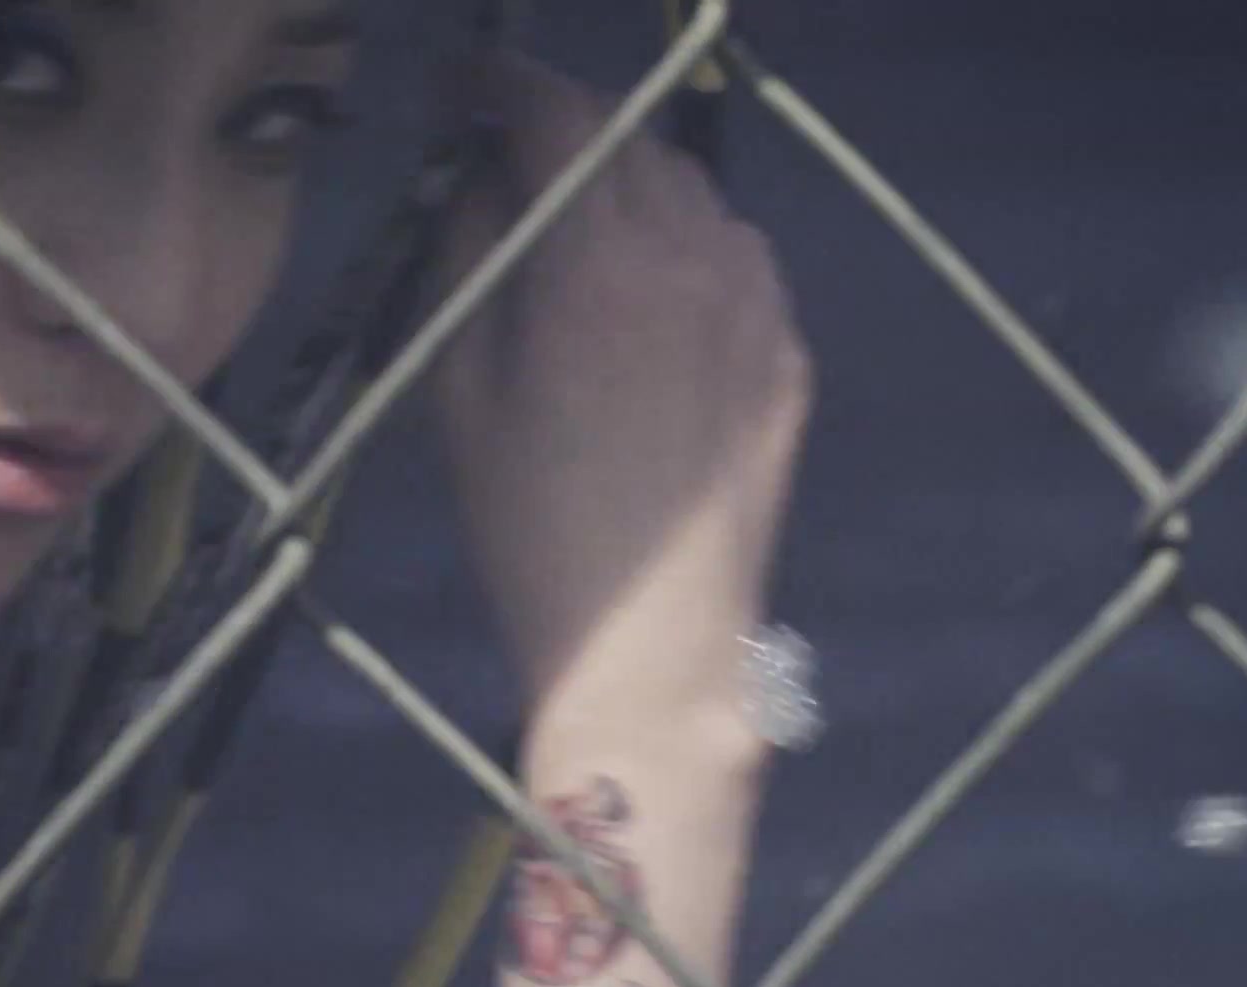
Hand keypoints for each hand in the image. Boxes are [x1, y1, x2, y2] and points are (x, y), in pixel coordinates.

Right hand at [435, 52, 813, 728]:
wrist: (656, 644)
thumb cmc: (529, 527)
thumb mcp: (460, 389)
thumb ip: (469, 255)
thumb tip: (477, 173)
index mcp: (598, 266)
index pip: (556, 115)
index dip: (498, 82)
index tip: (457, 87)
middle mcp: (694, 258)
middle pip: (629, 135)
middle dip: (561, 126)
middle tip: (505, 157)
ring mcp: (757, 303)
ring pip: (690, 190)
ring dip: (627, 182)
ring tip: (577, 232)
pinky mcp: (788, 352)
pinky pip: (735, 255)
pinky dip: (683, 244)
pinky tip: (645, 300)